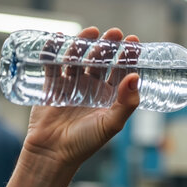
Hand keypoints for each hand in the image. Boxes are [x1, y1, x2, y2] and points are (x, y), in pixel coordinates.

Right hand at [22, 27, 140, 167]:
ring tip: (91, 31)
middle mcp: (92, 88)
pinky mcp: (51, 87)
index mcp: (110, 96)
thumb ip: (126, 103)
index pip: (121, 71)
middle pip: (101, 61)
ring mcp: (71, 86)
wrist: (53, 154)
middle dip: (108, 46)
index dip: (128, 56)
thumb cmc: (86, 143)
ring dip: (83, 44)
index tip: (134, 41)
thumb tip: (136, 77)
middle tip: (114, 32)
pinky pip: (52, 65)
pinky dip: (53, 51)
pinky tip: (57, 38)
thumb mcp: (112, 124)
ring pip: (78, 59)